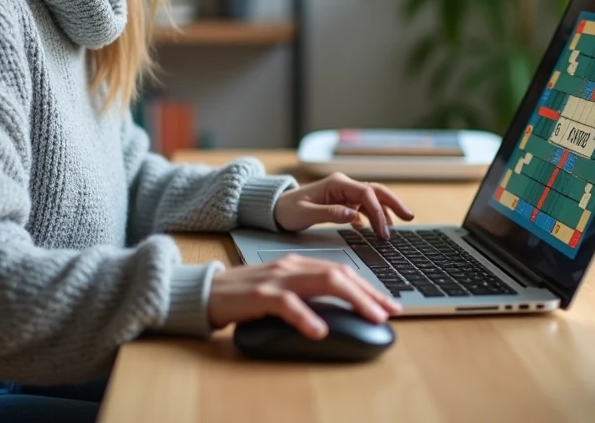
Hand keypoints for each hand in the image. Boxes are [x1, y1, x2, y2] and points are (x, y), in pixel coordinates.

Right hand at [207, 254, 401, 338]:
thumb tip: (335, 314)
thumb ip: (304, 295)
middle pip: (338, 274)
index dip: (367, 287)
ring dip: (352, 299)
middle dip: (368, 292)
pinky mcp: (259, 295)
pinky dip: (306, 316)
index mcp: (296, 264)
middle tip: (389, 311)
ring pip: (322, 282)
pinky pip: (287, 304)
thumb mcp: (279, 291)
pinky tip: (320, 330)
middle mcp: (290, 266)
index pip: (340, 271)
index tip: (387, 303)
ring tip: (371, 316)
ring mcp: (275, 279)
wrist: (205, 292)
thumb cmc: (243, 296)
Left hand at [273, 172, 413, 238]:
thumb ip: (330, 214)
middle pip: (375, 191)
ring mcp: (343, 193)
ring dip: (385, 211)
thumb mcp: (305, 214)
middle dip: (393, 203)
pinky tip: (377, 228)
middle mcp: (342, 185)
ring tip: (395, 228)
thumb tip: (354, 216)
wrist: (274, 208)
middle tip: (409, 217)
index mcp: (335, 183)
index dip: (378, 212)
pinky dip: (373, 216)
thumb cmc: (287, 210)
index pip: (365, 194)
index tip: (383, 231)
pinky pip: (363, 207)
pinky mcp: (342, 202)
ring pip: (371, 199)